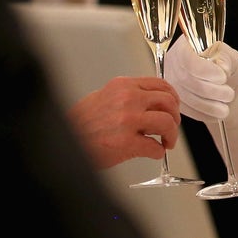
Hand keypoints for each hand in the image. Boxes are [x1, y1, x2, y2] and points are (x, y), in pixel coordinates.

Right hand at [66, 76, 181, 169]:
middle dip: (175, 117)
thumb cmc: (79, 124)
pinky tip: (152, 152)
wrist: (63, 143)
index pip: (160, 84)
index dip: (172, 97)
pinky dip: (158, 152)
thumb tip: (148, 101)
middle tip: (172, 127)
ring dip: (171, 135)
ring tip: (166, 142)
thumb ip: (126, 95)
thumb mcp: (102, 97)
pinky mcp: (126, 143)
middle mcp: (128, 99)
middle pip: (168, 102)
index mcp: (123, 86)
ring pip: (167, 123)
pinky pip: (155, 147)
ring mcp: (128, 120)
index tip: (174, 106)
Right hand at [164, 38, 237, 176]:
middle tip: (228, 94)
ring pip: (186, 96)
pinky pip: (185, 110)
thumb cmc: (229, 69)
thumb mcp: (232, 61)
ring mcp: (172, 85)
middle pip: (186, 79)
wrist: (225, 88)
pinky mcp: (175, 103)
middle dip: (210, 89)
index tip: (223, 76)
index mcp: (185, 47)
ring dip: (209, 103)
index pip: (188, 56)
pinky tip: (219, 114)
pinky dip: (204, 113)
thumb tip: (219, 64)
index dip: (203, 68)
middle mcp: (173, 65)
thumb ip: (225, 60)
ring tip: (226, 107)